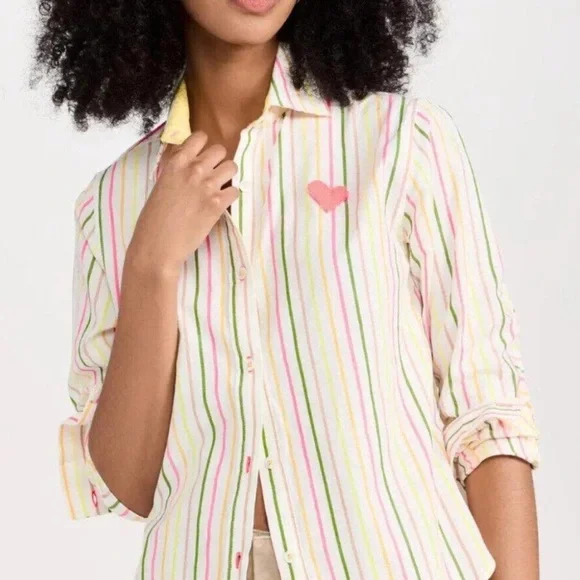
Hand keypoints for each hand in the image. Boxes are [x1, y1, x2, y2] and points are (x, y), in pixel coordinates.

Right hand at [127, 130, 238, 278]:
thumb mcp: (161, 185)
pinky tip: (221, 204)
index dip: (203, 147)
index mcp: (176, 162)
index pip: (199, 137)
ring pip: (232, 167)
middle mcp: (194, 169)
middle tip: (212, 175)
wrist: (158, 246)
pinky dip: (230, 197)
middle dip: (218, 161)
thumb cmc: (153, 220)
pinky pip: (235, 190)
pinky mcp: (218, 204)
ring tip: (219, 188)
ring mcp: (208, 186)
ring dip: (227, 176)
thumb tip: (187, 162)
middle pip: (220, 150)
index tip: (201, 156)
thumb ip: (176, 171)